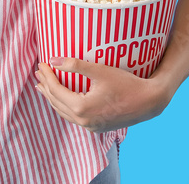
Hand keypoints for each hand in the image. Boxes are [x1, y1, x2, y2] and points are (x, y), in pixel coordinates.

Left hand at [34, 58, 172, 133]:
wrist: (149, 102)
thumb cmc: (126, 84)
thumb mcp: (100, 70)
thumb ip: (75, 65)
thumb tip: (53, 60)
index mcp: (82, 108)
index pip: (56, 90)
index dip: (47, 76)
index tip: (42, 64)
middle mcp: (84, 121)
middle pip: (56, 102)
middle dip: (45, 87)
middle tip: (38, 73)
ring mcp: (91, 127)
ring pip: (64, 112)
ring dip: (53, 98)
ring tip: (44, 87)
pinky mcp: (97, 128)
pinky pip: (74, 117)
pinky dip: (64, 107)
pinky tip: (63, 99)